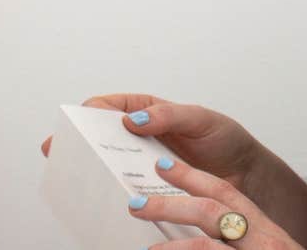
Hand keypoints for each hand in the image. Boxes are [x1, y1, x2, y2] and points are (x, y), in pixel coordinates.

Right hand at [40, 93, 264, 191]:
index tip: (76, 124)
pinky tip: (106, 199)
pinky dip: (114, 193)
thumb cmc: (226, 140)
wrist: (247, 176)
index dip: (87, 112)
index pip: (108, 106)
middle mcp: (141, 137)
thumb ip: (169, 115)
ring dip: (93, 170)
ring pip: (110, 165)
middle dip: (78, 143)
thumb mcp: (201, 119)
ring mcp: (144, 164)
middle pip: (100, 137)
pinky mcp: (152, 189)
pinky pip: (127, 189)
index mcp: (148, 111)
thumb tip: (134, 119)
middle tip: (59, 153)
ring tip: (76, 177)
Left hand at [127, 156, 305, 249]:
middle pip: (214, 210)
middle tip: (137, 204)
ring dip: (172, 244)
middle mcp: (264, 240)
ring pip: (207, 244)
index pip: (226, 194)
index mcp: (265, 231)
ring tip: (147, 249)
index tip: (164, 166)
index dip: (192, 177)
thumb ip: (237, 240)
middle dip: (171, 204)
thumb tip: (203, 236)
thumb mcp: (263, 249)